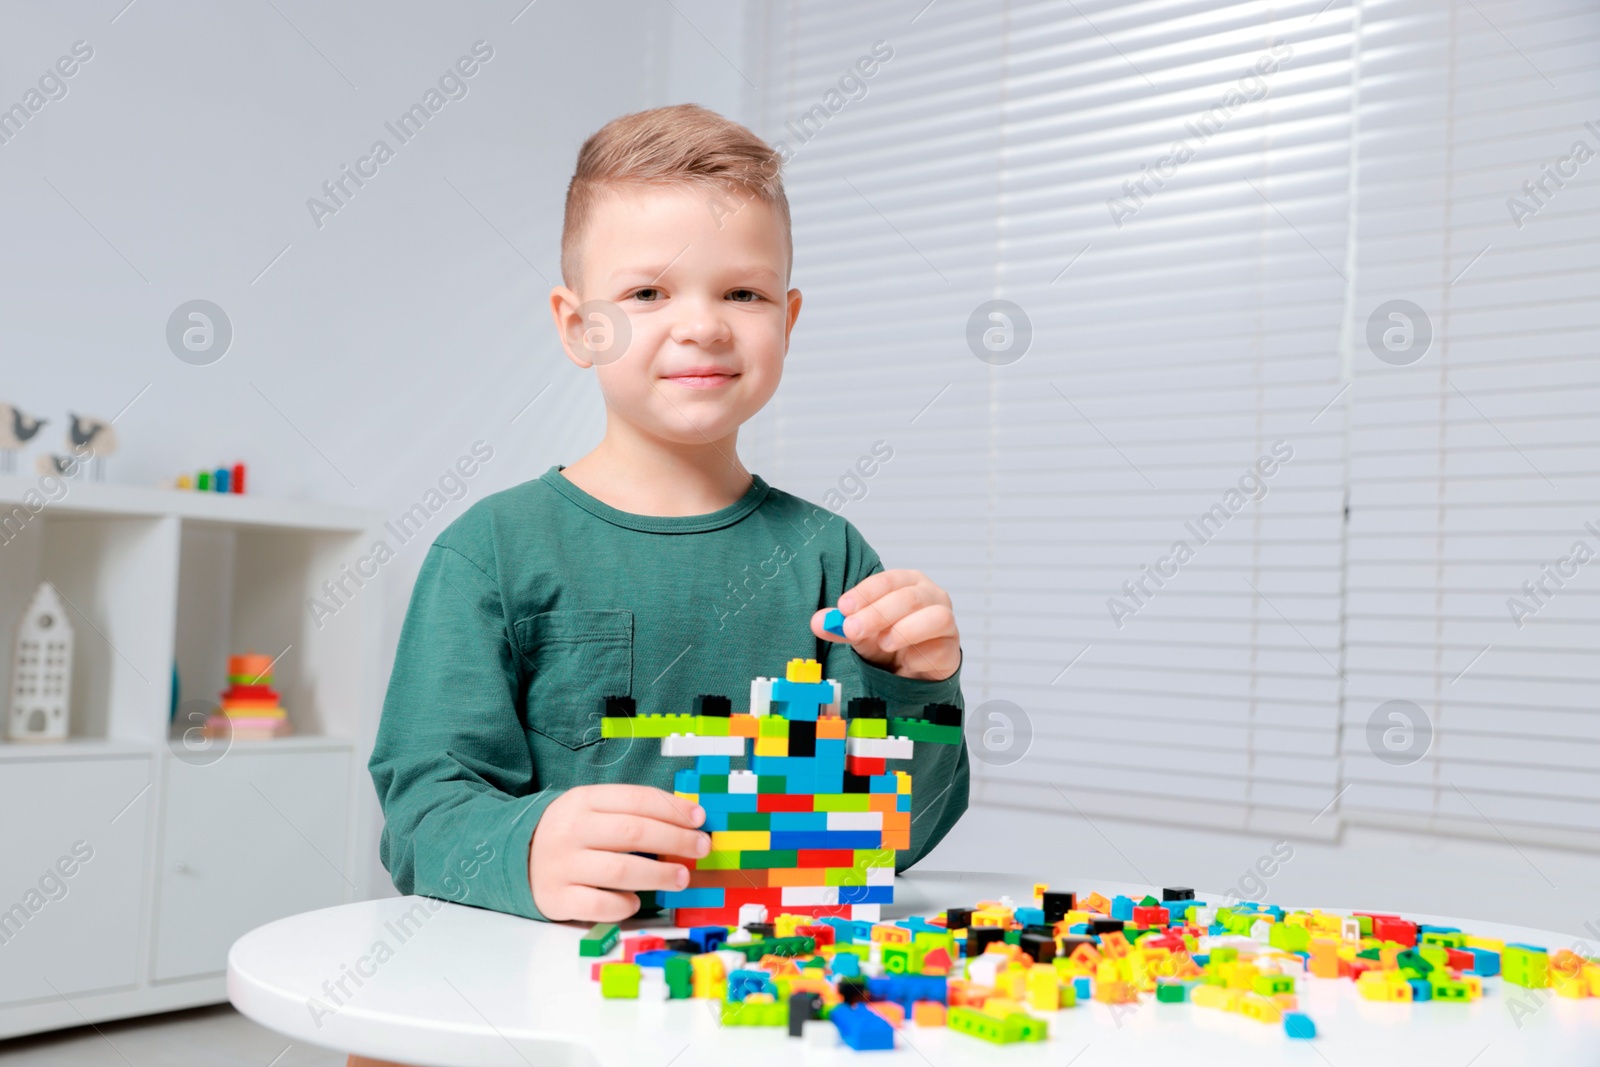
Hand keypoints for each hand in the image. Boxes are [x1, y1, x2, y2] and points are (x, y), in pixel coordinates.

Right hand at [529, 784, 709, 921]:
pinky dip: (623, 905)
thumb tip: (686, 822)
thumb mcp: (591, 809)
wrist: (515, 857)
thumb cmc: (570, 833)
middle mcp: (571, 831)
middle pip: (633, 833)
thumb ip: (630, 812)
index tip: (700, 818)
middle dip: (675, 840)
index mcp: (583, 801)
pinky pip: (599, 905)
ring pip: (620, 871)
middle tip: (701, 848)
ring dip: (659, 875)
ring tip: (682, 878)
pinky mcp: (557, 899)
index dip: (673, 808)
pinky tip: (635, 901)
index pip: (636, 799)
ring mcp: (563, 866)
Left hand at [810, 568, 959, 681]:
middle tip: (853, 629)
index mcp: (908, 582)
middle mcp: (932, 597)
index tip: (843, 607)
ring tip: (883, 643)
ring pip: (936, 617)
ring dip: (906, 629)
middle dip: (878, 613)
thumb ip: (840, 625)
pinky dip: (919, 656)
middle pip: (909, 598)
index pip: (888, 580)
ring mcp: (946, 623)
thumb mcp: (861, 631)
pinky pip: (940, 649)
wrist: (911, 670)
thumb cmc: (888, 639)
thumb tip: (819, 622)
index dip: (866, 592)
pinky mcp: (952, 651)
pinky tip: (904, 662)